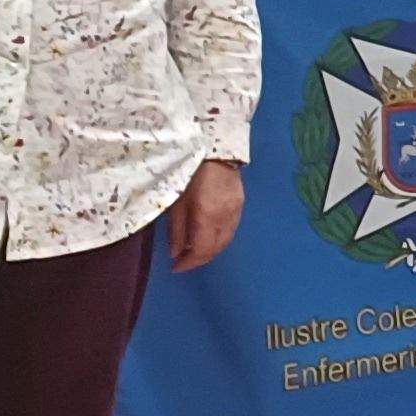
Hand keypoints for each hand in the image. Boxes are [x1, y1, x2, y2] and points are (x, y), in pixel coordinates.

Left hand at [170, 157, 246, 271]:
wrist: (215, 147)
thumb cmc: (189, 172)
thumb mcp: (176, 200)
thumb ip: (176, 228)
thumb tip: (175, 252)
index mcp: (207, 217)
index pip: (201, 250)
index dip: (188, 263)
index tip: (175, 268)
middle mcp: (225, 218)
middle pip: (216, 249)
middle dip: (200, 259)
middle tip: (183, 262)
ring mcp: (236, 212)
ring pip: (226, 241)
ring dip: (210, 251)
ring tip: (194, 252)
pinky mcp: (240, 205)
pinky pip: (230, 230)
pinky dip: (218, 239)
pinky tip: (208, 236)